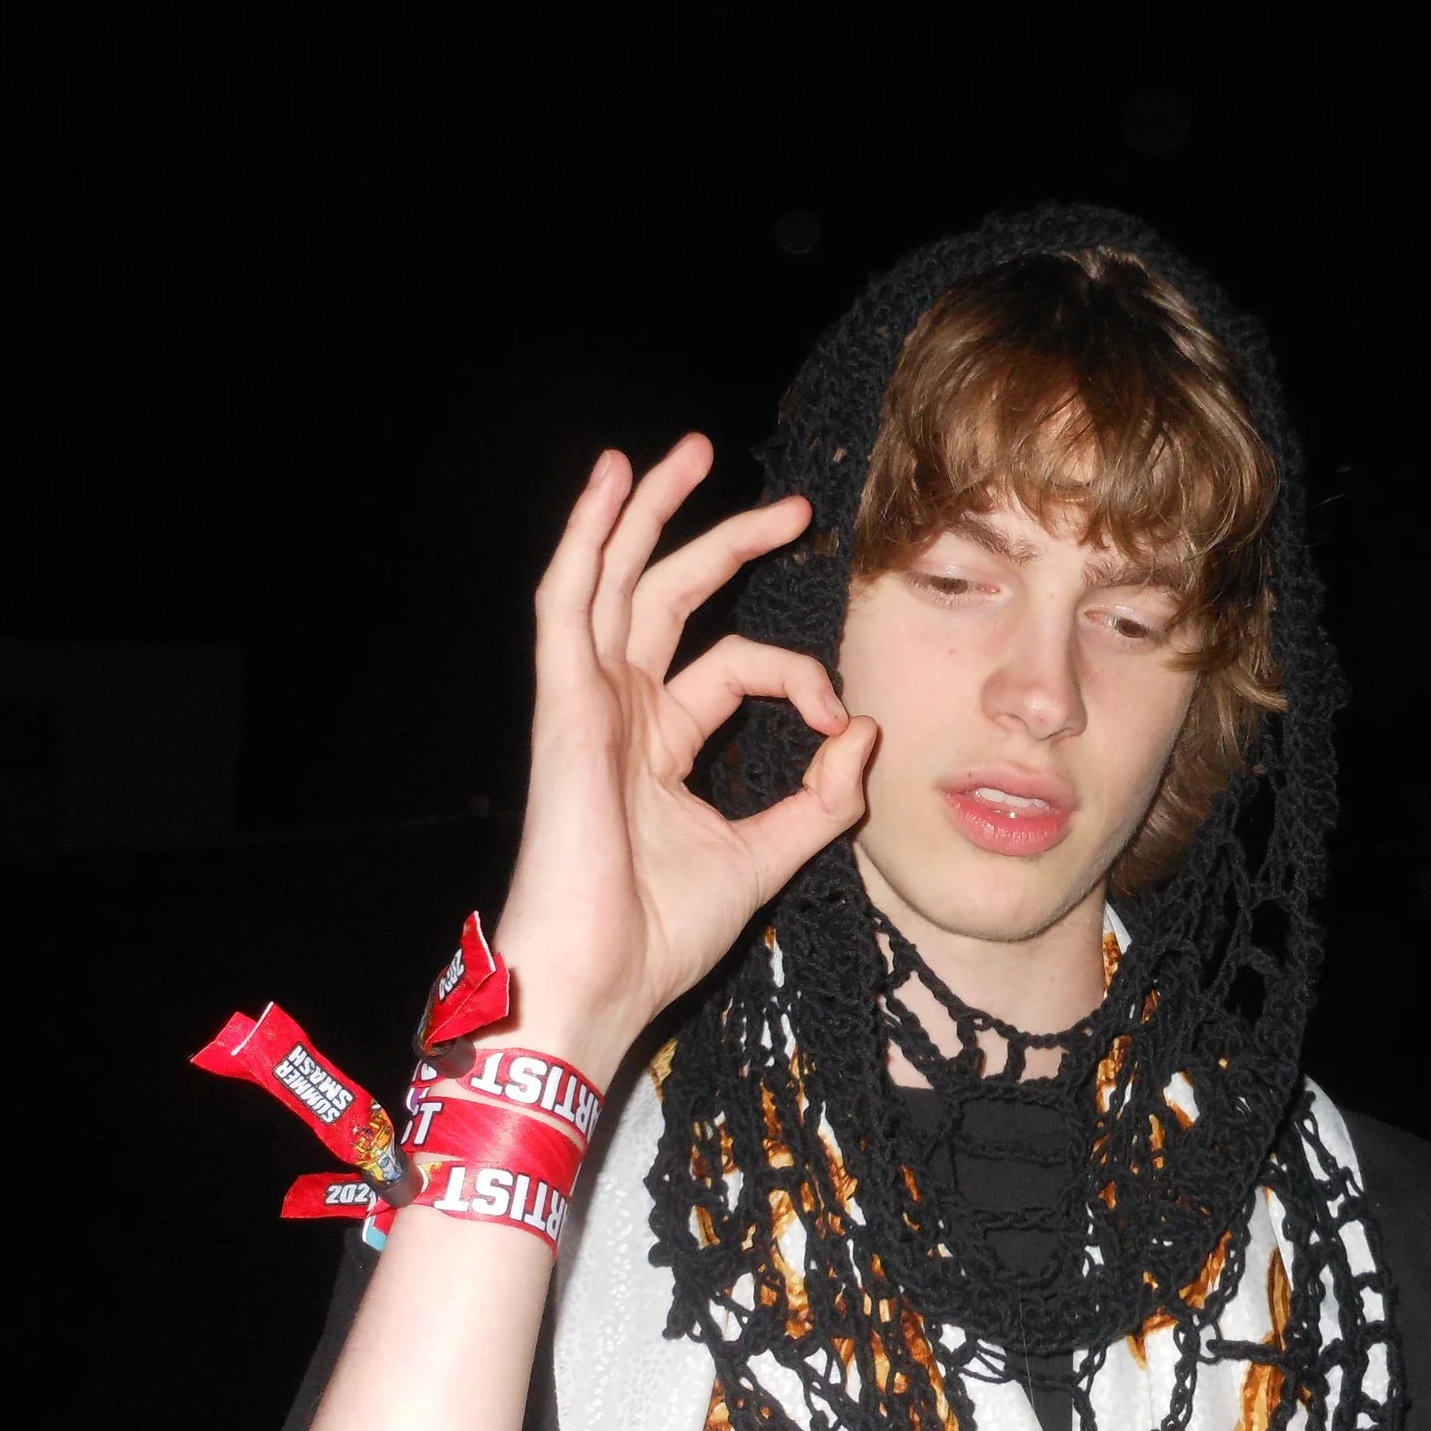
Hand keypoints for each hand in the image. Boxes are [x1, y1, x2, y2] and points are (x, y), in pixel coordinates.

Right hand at [479, 433, 876, 1077]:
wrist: (599, 981)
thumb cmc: (660, 935)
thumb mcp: (765, 857)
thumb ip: (820, 802)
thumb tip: (867, 736)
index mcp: (658, 742)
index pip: (737, 669)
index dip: (801, 678)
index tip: (843, 721)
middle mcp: (619, 710)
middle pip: (670, 598)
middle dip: (727, 541)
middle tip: (792, 507)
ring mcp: (586, 703)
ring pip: (616, 580)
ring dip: (649, 510)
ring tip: (686, 449)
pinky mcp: (563, 705)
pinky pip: (569, 602)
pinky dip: (587, 537)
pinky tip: (610, 481)